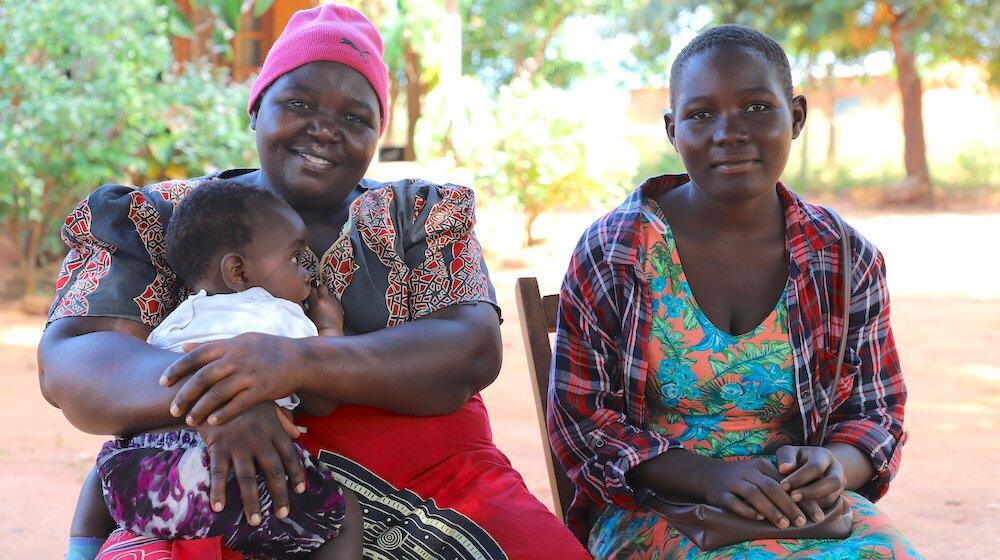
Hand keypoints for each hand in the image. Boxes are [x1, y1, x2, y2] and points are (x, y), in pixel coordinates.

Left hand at [160, 332, 306, 425]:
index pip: (196, 355)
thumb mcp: (240, 340)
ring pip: (218, 393)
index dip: (177, 368)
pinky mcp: (262, 390)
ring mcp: (250, 374)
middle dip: (185, 395)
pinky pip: (238, 404)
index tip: (162, 382)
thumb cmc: (268, 349)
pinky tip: (213, 422)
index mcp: (230, 345)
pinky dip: (224, 414)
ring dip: (201, 408)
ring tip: (190, 420)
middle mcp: (237, 358)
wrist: (300, 358)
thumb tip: (183, 346)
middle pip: (203, 377)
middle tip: (173, 409)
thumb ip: (212, 345)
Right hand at [195, 402, 305, 524]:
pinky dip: (218, 491)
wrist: (212, 384)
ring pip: (248, 479)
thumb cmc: (241, 394)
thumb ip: (283, 419)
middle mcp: (259, 440)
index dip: (296, 473)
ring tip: (256, 520)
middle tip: (283, 513)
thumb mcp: (266, 402)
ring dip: (252, 502)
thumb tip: (299, 433)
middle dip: (280, 494)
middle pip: (273, 472)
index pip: (290, 454)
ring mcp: (238, 445)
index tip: (301, 489)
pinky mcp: (218, 447)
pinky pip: (218, 473)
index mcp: (273, 429)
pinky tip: (219, 507)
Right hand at [305, 284, 342, 335]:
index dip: (309, 290)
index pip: (311, 289)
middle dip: (318, 289)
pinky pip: (334, 298)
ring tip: (322, 298)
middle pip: (322, 287)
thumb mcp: (308, 314)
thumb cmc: (317, 326)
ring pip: (329, 291)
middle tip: (315, 293)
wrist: (330, 332)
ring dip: (325, 293)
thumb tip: (305, 299)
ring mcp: (334, 302)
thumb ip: (307, 305)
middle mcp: (327, 300)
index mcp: (317, 302)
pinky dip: (331, 299)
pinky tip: (328, 304)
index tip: (307, 291)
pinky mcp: (339, 305)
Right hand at [703, 457, 806, 528]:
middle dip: (789, 505)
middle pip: (772, 487)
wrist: (709, 474)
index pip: (786, 482)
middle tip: (802, 522)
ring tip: (783, 524)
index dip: (803, 498)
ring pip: (754, 494)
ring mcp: (733, 482)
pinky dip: (747, 510)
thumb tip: (807, 505)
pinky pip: (734, 502)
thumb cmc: (743, 478)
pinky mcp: (721, 493)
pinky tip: (758, 518)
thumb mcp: (760, 474)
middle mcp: (748, 472)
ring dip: (770, 509)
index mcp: (762, 465)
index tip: (817, 514)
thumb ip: (779, 484)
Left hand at [776, 445, 846, 518]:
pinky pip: (831, 508)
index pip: (815, 467)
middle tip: (792, 498)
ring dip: (814, 505)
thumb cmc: (794, 459)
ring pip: (833, 497)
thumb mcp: (788, 453)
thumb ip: (786, 458)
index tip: (783, 486)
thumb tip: (783, 469)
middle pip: (832, 482)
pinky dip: (816, 511)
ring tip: (795, 507)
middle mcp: (837, 469)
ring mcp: (841, 485)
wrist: (807, 467)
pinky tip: (802, 513)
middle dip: (812, 492)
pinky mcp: (838, 498)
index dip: (799, 478)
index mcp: (824, 455)